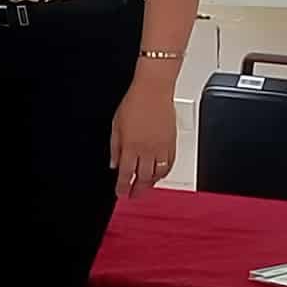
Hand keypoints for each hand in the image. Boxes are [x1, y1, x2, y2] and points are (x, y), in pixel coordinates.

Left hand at [109, 69, 177, 199]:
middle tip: (134, 195)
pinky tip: (159, 175)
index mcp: (130, 146)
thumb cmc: (134, 104)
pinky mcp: (172, 143)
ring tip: (145, 186)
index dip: (123, 187)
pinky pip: (170, 164)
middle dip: (138, 190)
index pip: (126, 174)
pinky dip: (164, 173)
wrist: (153, 91)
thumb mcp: (116, 125)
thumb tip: (114, 163)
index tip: (121, 193)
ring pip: (158, 174)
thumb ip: (115, 147)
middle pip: (143, 178)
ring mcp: (161, 148)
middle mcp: (147, 150)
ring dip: (151, 183)